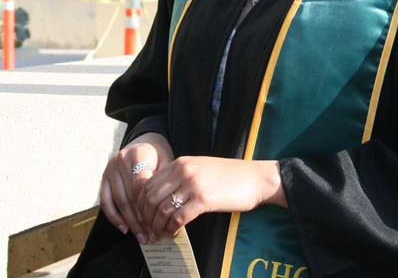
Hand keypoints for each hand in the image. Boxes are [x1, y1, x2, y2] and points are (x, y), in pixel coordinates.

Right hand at [99, 132, 174, 242]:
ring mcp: (110, 169)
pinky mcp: (103, 177)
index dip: (148, 206)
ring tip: (140, 235)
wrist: (145, 140)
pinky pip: (105, 200)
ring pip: (119, 200)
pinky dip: (114, 216)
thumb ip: (163, 181)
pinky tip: (124, 228)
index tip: (157, 222)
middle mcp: (120, 160)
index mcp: (138, 154)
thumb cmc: (159, 154)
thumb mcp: (166, 161)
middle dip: (139, 218)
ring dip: (129, 221)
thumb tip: (167, 209)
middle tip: (149, 235)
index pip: (141, 185)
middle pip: (129, 195)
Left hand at [136, 157, 284, 241]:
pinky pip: (178, 217)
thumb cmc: (230, 177)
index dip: (141, 205)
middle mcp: (183, 171)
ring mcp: (193, 184)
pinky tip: (174, 233)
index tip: (144, 218)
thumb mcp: (200, 169)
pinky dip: (172, 228)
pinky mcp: (204, 199)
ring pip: (162, 209)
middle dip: (146, 218)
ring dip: (157, 226)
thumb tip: (162, 198)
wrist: (256, 178)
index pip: (149, 184)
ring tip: (160, 235)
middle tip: (149, 231)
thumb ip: (181, 178)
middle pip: (151, 198)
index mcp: (180, 163)